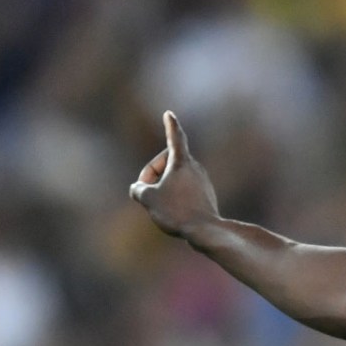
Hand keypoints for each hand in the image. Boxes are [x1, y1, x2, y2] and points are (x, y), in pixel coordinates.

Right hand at [130, 111, 219, 236]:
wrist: (206, 232)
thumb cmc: (176, 211)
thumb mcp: (148, 198)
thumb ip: (138, 189)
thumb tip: (139, 189)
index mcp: (182, 162)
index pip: (174, 137)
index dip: (170, 125)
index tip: (170, 114)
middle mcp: (195, 168)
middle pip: (166, 164)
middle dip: (152, 175)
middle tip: (145, 191)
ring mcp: (203, 182)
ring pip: (174, 180)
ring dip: (162, 189)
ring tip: (163, 208)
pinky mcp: (206, 196)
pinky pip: (183, 192)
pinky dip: (173, 199)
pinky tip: (175, 216)